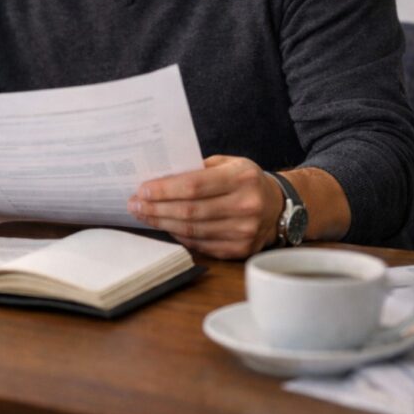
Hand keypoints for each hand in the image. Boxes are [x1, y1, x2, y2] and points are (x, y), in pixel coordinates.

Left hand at [127, 155, 282, 259]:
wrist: (279, 206)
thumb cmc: (245, 180)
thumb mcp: (228, 163)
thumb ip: (198, 168)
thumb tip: (160, 177)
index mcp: (241, 178)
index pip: (194, 186)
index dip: (164, 190)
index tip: (142, 190)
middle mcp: (245, 206)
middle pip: (189, 211)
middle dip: (156, 208)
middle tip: (134, 204)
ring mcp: (244, 231)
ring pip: (191, 230)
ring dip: (162, 223)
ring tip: (143, 215)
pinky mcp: (239, 250)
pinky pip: (200, 244)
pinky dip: (179, 235)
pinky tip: (165, 226)